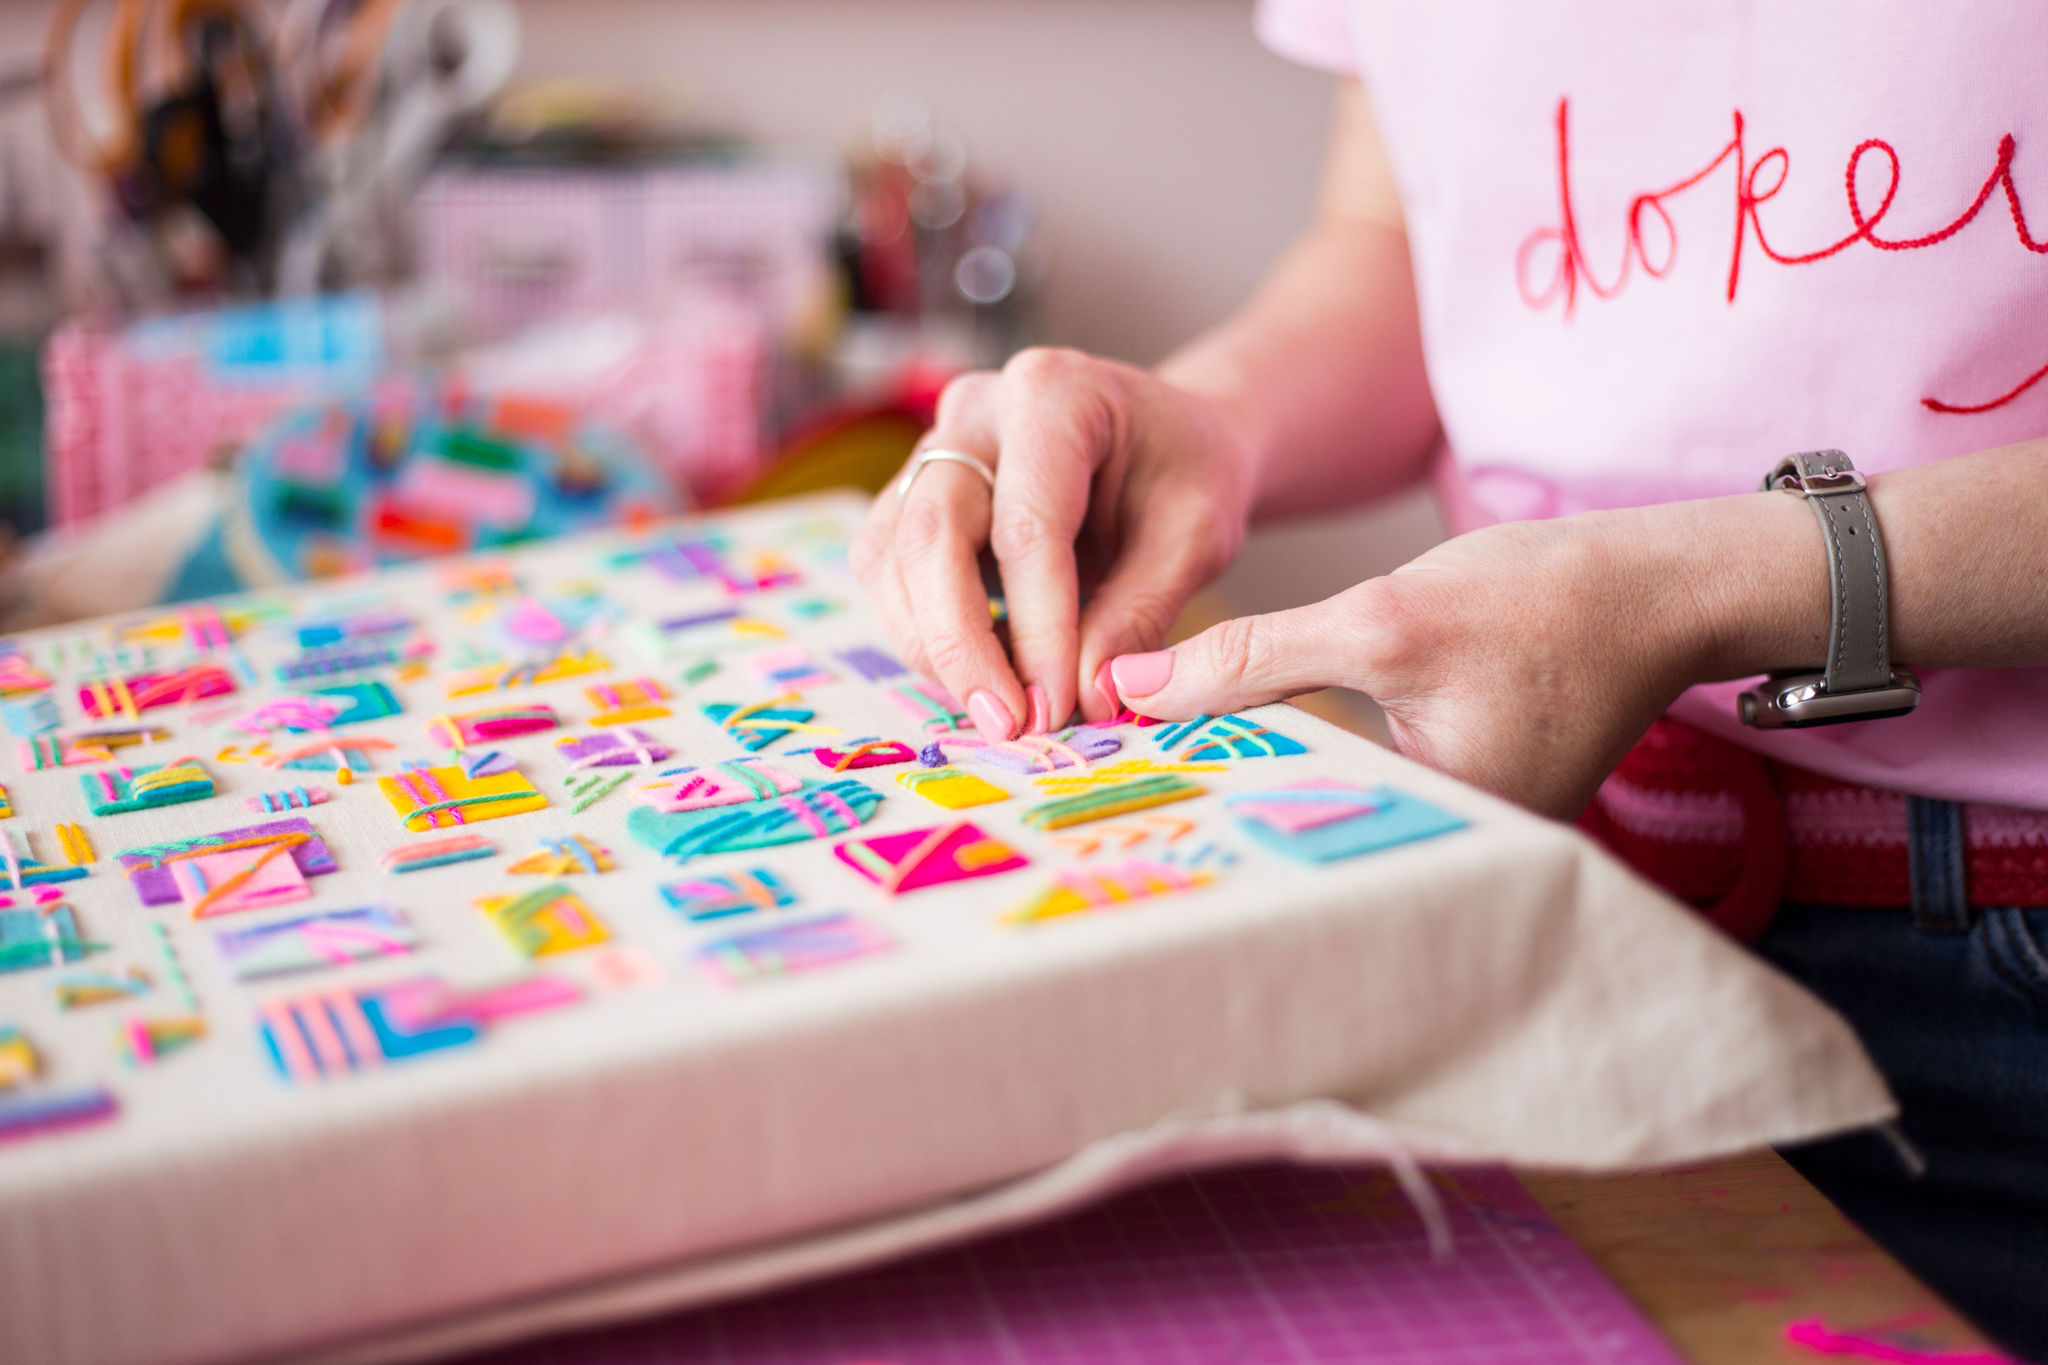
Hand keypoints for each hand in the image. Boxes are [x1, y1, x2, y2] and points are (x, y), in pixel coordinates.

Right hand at [850, 347, 1257, 739]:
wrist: (1170, 439)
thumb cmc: (1188, 474)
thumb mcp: (1196, 538)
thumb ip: (1139, 613)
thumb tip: (1083, 697)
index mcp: (1053, 393)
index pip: (1025, 527)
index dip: (1036, 629)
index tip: (1058, 708)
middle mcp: (974, 409)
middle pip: (929, 534)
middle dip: (961, 644)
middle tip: (1009, 724)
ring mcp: (932, 448)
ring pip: (891, 558)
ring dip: (934, 647)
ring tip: (1002, 708)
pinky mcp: (911, 494)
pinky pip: (889, 571)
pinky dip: (925, 633)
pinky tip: (982, 673)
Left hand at [1106, 510, 1732, 817]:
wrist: (1663, 583)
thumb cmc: (1546, 600)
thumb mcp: (1385, 619)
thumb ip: (1254, 657)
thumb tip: (1131, 690)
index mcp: (1435, 844)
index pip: (1280, 842)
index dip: (1187, 810)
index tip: (1095, 785)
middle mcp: (1443, 859)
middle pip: (1294, 837)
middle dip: (1205, 800)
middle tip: (1097, 772)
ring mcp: (1451, 830)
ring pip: (1318, 810)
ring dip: (1241, 773)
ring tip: (1136, 752)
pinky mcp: (1451, 791)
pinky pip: (1350, 786)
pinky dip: (1290, 757)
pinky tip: (1219, 733)